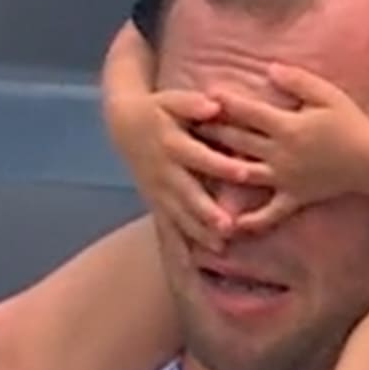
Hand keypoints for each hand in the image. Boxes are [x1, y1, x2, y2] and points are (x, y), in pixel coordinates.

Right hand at [113, 87, 269, 250]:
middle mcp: (165, 172)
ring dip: (198, 232)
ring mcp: (159, 191)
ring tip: (220, 248)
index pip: (201, 157)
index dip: (221, 165)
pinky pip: (167, 228)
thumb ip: (193, 103)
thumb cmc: (158, 110)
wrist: (123, 127)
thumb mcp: (172, 100)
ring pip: (179, 216)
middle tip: (229, 227)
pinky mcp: (155, 204)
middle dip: (208, 212)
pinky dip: (177, 248)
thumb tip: (214, 105)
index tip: (245, 173)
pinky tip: (190, 269)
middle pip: (188, 194)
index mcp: (173, 144)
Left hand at [206, 65, 368, 232]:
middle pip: (238, 141)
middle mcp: (280, 153)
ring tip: (196, 166)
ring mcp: (285, 178)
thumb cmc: (351, 122)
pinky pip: (270, 212)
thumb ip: (296, 80)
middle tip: (187, 126)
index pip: (248, 112)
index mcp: (287, 126)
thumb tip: (268, 69)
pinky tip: (232, 224)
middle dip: (213, 131)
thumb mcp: (326, 94)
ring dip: (220, 170)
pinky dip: (252, 220)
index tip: (204, 96)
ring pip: (244, 174)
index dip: (225, 103)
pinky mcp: (295, 197)